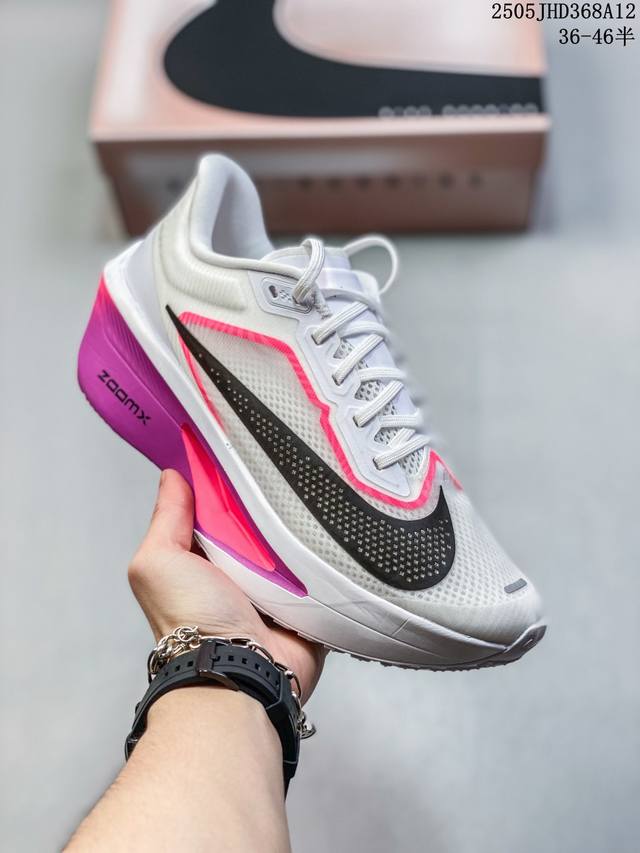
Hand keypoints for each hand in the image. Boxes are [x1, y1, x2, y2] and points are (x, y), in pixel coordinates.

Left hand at [128, 469, 325, 700]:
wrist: (240, 671)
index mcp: (201, 558)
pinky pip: (320, 565)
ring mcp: (275, 586)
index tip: (241, 449)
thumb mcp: (159, 561)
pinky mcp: (308, 599)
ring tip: (316, 485)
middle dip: (268, 499)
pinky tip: (334, 521)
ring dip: (299, 523)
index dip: (225, 482)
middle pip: (257, 521)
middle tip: (286, 463)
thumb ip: (167, 519)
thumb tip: (172, 475)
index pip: (215, 508)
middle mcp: (237, 570)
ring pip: (291, 539)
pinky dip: (324, 550)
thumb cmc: (191, 619)